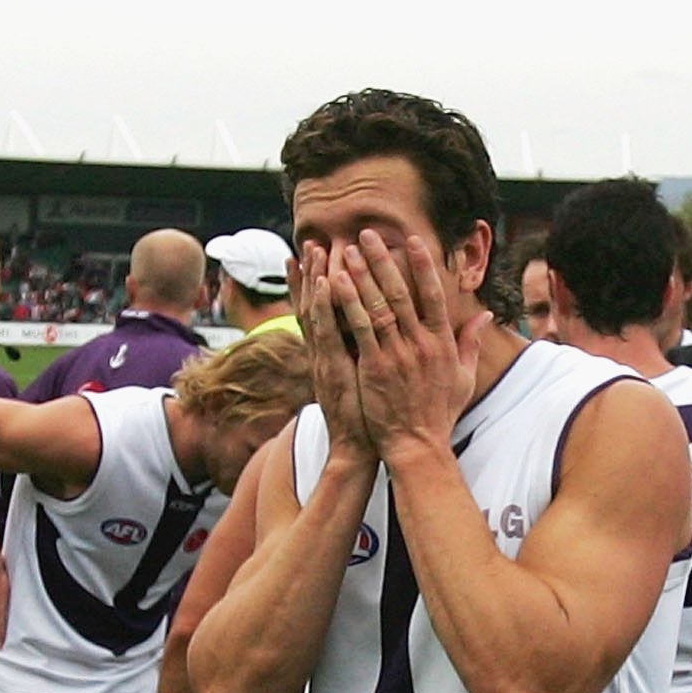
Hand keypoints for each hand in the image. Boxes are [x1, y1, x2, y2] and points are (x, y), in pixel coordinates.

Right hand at [298, 242, 373, 459]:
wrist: (358, 450)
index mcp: (333, 355)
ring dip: (314, 279)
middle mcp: (324, 353)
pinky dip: (323, 305)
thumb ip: (370, 357)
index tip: (319, 257)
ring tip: (313, 250)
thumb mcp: (367, 382)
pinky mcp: (331, 368)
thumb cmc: (370, 418)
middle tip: (311, 242)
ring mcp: (324, 360)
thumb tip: (380, 338)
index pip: (323, 313)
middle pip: (314, 306)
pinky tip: (325, 282)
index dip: (318, 285)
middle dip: (311, 274)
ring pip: (316, 312)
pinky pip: (326, 331)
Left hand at [335, 231, 485, 464]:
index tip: (411, 240)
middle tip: (368, 234)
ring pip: (377, 306)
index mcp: (442, 344)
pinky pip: (359, 329)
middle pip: (401, 293)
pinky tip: (334, 284)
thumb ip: (471, 342)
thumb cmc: (439, 414)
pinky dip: (347, 304)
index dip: (422, 265)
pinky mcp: (374, 368)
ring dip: (361, 275)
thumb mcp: (463, 377)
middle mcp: (421, 345)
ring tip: (347, 250)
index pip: (434, 294)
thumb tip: (485, 314)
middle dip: (383, 260)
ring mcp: (397, 356)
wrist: (418, 446)